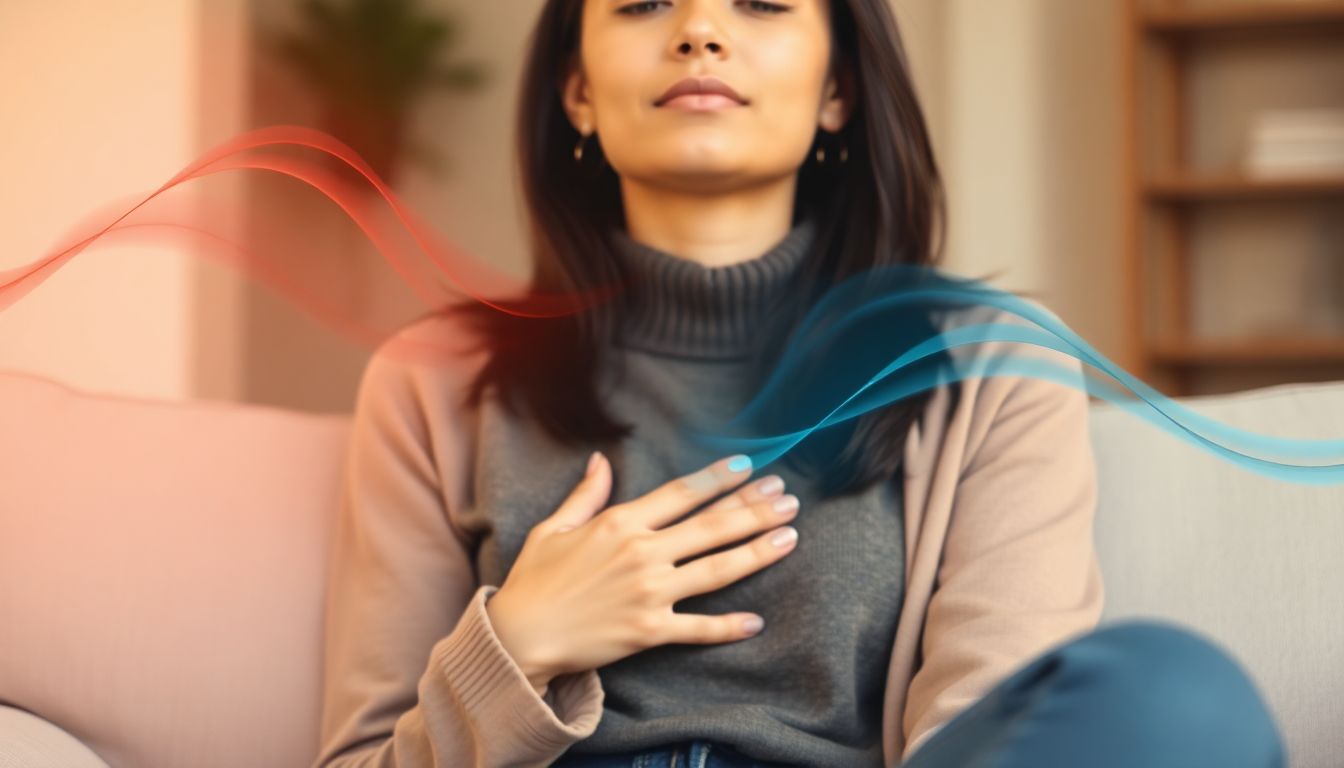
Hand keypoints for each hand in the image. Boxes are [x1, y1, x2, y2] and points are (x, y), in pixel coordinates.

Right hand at [485, 453, 799, 694]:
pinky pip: (698, 629)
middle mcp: (642, 554)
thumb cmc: (533, 581)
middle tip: (788, 498)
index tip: (748, 465)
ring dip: (757, 552)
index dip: (718, 478)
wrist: (518, 638)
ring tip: (790, 537)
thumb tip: (601, 460)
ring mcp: (649, 594)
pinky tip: (757, 621)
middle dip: (754, 509)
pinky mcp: (649, 632)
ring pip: (717, 570)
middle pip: (712, 527)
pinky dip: (729, 627)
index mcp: (620, 523)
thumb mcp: (554, 528)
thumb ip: (586, 494)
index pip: (682, 493)